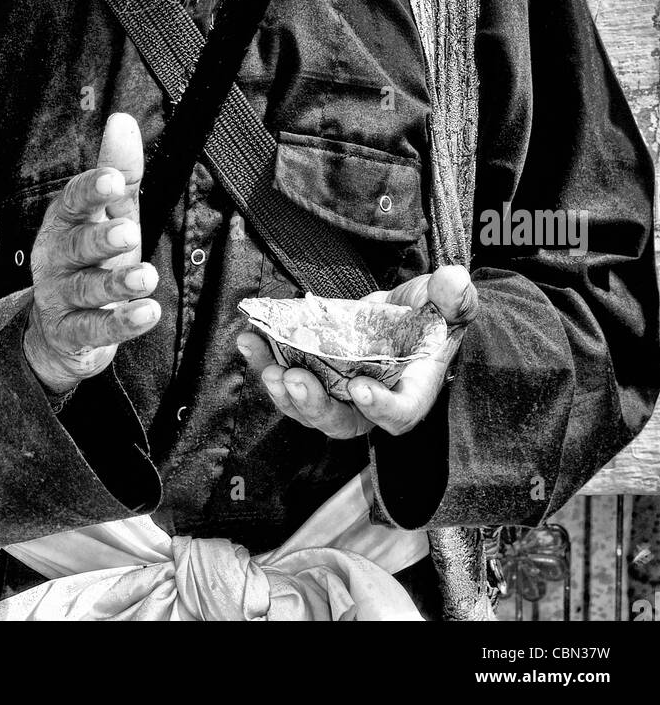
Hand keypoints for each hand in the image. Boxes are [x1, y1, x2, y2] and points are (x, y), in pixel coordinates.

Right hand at [23, 112, 159, 394]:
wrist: (63, 331)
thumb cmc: (93, 260)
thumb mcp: (110, 214)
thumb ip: (118, 172)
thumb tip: (121, 120)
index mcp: (64, 222)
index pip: (72, 202)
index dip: (91, 191)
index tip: (113, 181)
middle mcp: (57, 258)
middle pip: (77, 246)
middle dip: (102, 238)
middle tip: (128, 231)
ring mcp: (61, 298)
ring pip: (87, 289)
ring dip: (117, 282)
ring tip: (145, 277)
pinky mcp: (73, 334)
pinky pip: (96, 329)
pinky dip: (121, 322)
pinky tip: (147, 312)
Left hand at [237, 265, 478, 439]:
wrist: (408, 317)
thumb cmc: (433, 316)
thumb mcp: (449, 301)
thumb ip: (454, 296)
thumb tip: (453, 281)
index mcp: (411, 391)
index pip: (399, 415)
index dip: (380, 408)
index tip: (361, 388)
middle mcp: (372, 403)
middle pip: (342, 422)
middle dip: (315, 406)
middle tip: (294, 378)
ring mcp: (340, 394)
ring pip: (308, 408)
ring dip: (282, 390)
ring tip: (263, 361)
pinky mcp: (317, 376)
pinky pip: (288, 379)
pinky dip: (267, 361)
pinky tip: (250, 340)